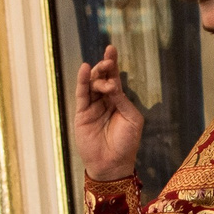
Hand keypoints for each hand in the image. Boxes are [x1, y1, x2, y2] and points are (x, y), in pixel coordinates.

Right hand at [73, 43, 144, 181]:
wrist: (112, 164)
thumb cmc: (126, 143)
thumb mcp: (132, 119)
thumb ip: (122, 100)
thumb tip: (113, 84)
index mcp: (119, 102)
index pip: (115, 79)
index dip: (112, 65)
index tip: (111, 49)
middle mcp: (104, 102)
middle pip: (102, 78)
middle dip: (105, 67)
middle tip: (108, 59)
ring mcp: (92, 107)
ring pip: (91, 85)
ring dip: (96, 74)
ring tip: (100, 66)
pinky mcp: (82, 114)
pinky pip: (82, 95)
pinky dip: (82, 81)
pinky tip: (85, 70)